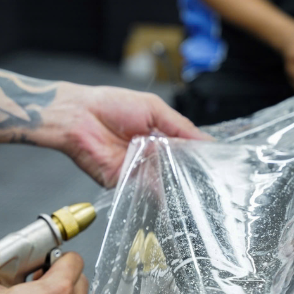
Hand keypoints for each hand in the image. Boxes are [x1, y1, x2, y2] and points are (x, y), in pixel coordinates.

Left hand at [29, 83, 211, 186]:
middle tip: (208, 176)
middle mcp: (150, 154)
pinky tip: (168, 184)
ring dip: (175, 180)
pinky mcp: (124, 181)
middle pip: (176, 168)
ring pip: (163, 181)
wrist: (78, 116)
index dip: (198, 156)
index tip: (215, 162)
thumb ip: (180, 126)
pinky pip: (144, 188)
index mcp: (158, 135)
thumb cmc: (110, 105)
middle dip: (189, 171)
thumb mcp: (153, 108)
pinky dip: (156, 188)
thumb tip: (206, 140)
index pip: (184, 150)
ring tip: (192, 180)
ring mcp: (138, 169)